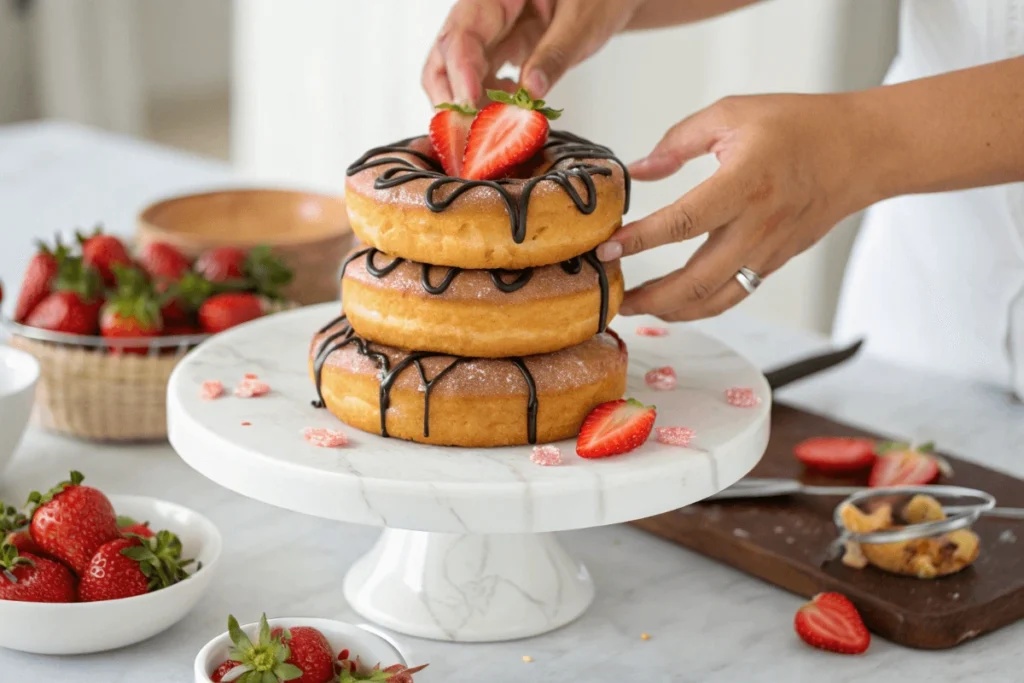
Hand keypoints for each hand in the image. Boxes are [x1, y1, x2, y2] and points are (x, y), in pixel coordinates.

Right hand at [422, 0, 641, 105]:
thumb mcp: (581, 23)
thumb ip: (554, 55)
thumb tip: (530, 93)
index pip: (462, 32)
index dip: (460, 70)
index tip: (469, 103)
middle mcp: (486, 12)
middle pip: (446, 54)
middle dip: (450, 94)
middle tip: (465, 130)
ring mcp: (492, 33)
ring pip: (458, 72)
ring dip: (469, 105)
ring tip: (495, 125)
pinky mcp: (502, 51)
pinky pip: (481, 80)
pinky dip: (487, 103)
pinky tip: (508, 112)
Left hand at [598, 93, 876, 320]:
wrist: (862, 151)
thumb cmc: (800, 127)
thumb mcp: (733, 113)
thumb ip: (679, 141)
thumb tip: (639, 170)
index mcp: (745, 183)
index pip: (682, 222)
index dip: (640, 240)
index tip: (607, 248)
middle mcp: (757, 226)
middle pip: (695, 281)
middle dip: (648, 297)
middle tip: (614, 296)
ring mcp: (768, 251)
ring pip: (715, 299)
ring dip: (671, 311)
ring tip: (636, 307)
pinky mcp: (775, 262)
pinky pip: (734, 295)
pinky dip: (700, 307)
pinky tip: (674, 304)